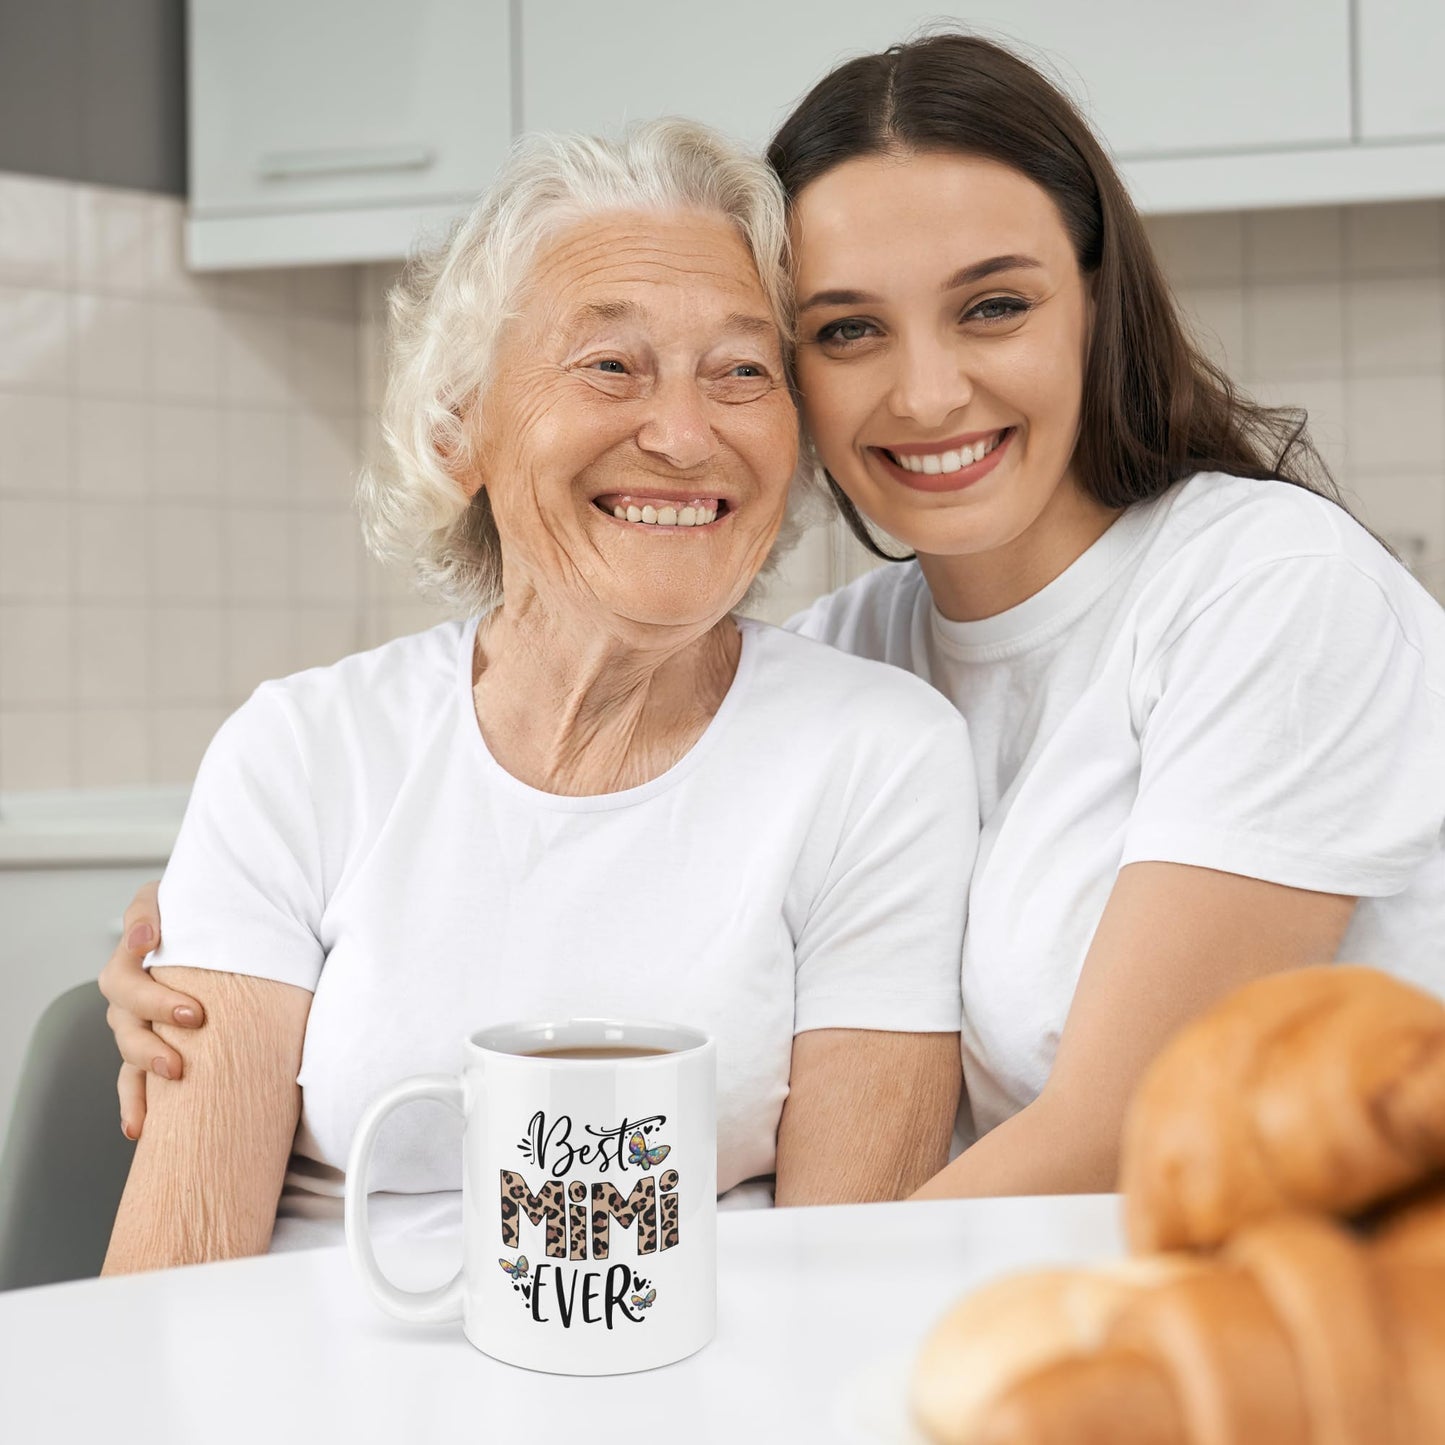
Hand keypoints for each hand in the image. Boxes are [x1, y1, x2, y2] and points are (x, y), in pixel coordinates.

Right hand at [97, 881, 203, 1139]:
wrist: (236, 937)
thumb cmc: (216, 916)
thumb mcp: (197, 896)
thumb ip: (165, 909)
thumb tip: (144, 935)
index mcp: (141, 949)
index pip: (128, 949)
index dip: (137, 947)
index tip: (154, 947)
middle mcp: (134, 987)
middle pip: (126, 1001)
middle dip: (154, 1009)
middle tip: (193, 1016)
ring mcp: (139, 1022)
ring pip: (129, 1044)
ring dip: (147, 1060)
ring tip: (175, 1071)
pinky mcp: (155, 1050)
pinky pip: (135, 1082)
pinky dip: (136, 1104)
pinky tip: (140, 1126)